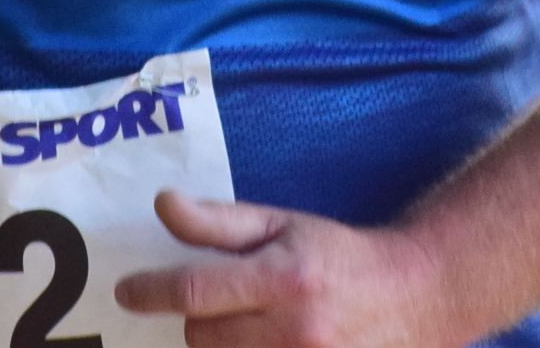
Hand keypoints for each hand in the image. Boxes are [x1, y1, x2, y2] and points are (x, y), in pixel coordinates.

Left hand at [113, 190, 454, 347]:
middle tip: (224, 303)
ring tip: (248, 326)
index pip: (196, 291)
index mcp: (284, 279)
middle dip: (198, 320)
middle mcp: (295, 331)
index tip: (127, 291)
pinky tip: (259, 342)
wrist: (412, 296)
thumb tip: (163, 205)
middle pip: (202, 338)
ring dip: (221, 347)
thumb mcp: (281, 225)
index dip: (152, 292)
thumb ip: (218, 221)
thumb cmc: (338, 255)